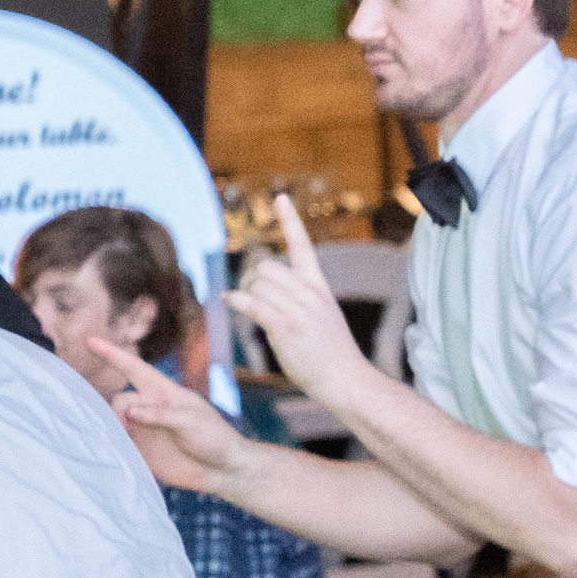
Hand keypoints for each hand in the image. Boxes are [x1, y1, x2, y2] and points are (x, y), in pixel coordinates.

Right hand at [93, 338, 243, 487]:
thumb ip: (160, 415)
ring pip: (114, 422)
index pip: (134, 369)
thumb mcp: (191, 421)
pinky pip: (118, 444)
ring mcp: (144, 430)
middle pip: (119, 401)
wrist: (223, 471)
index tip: (91, 341)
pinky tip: (112, 452)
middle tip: (126, 429)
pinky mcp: (141, 451)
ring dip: (111, 429)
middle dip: (116, 412)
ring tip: (121, 441)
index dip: (113, 355)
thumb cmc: (214, 438)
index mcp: (164, 393)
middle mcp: (150, 408)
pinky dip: (112, 445)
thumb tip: (129, 412)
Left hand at [229, 191, 365, 391]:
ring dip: (247, 296)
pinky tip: (229, 301)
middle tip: (254, 301)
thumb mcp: (322, 317)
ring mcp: (298, 308)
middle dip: (254, 282)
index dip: (290, 220)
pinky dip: (236, 301)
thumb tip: (266, 292)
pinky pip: (251, 303)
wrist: (346, 380)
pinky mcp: (284, 325)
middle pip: (266, 267)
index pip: (303, 245)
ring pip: (257, 283)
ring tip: (253, 312)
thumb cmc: (332, 355)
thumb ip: (300, 300)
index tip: (280, 198)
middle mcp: (310, 292)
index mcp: (319, 287)